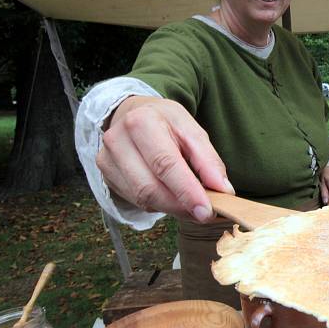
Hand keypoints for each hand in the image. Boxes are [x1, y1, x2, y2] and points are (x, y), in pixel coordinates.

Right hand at [96, 96, 234, 221]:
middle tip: (205, 214)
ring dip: (172, 208)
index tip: (207, 211)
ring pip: (142, 199)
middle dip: (181, 206)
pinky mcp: (105, 176)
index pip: (166, 164)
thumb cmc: (165, 123)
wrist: (132, 113)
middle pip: (150, 188)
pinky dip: (158, 204)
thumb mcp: (191, 130)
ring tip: (192, 206)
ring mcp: (107, 160)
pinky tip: (171, 197)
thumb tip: (223, 189)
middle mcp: (117, 140)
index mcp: (142, 122)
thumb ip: (208, 160)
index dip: (187, 191)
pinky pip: (136, 201)